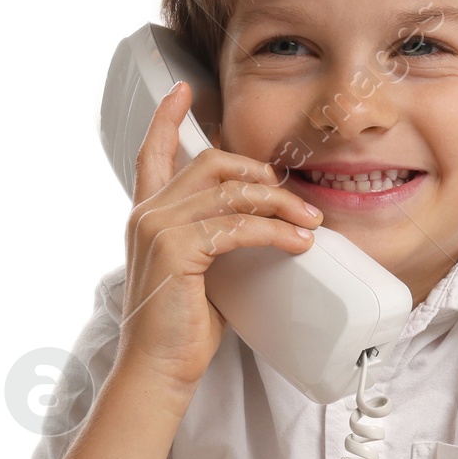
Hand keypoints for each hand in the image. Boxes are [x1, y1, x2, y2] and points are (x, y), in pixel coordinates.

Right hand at [116, 80, 324, 398]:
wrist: (158, 368)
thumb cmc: (179, 329)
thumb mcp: (197, 272)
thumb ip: (212, 239)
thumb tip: (257, 226)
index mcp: (148, 216)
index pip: (153, 153)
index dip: (167, 118)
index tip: (184, 90)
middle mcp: (148, 214)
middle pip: (212, 163)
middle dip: (259, 173)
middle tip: (292, 197)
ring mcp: (158, 228)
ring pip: (231, 193)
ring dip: (279, 205)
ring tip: (309, 223)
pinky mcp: (176, 248)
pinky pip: (237, 226)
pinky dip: (274, 232)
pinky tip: (298, 244)